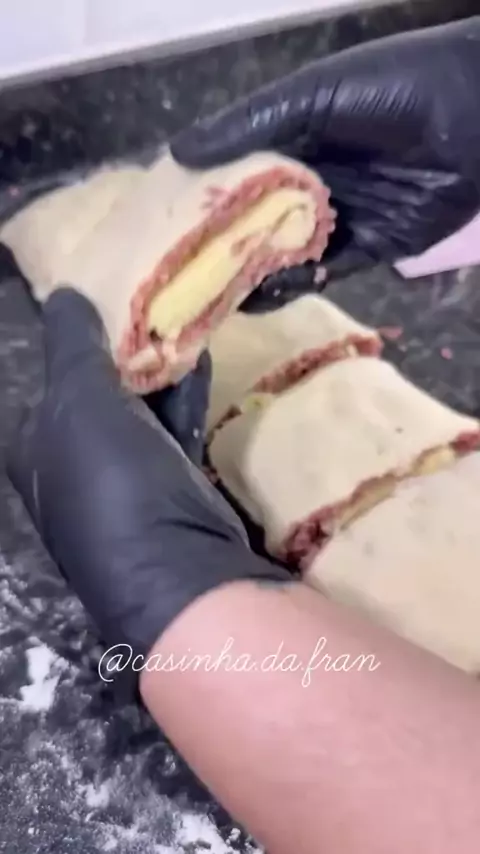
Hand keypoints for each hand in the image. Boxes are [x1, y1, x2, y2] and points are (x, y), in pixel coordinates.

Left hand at [7, 289, 287, 694]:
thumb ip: (71, 342)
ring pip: (140, 408)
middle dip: (123, 350)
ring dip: (159, 369)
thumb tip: (62, 293)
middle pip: (97, 391)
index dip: (73, 339)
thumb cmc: (112, 480)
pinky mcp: (172, 487)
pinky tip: (200, 358)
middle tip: (151, 300)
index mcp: (35, 445)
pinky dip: (185, 397)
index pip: (47, 379)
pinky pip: (175, 428)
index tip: (104, 295)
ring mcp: (126, 478)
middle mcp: (74, 463)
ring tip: (180, 317)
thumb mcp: (80, 400)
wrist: (177, 569)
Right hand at [172, 18, 479, 278]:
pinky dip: (294, 283)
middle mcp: (311, 179)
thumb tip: (179, 151)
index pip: (236, 169)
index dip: (202, 193)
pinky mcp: (369, 246)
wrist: (477, 115)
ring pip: (285, 250)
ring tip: (208, 292)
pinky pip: (323, 271)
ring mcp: (339, 215)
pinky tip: (259, 296)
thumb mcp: (315, 95)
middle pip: (257, 216)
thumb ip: (252, 124)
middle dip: (222, 241)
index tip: (161, 219)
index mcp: (294, 137)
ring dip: (252, 270)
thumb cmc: (392, 91)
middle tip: (178, 269)